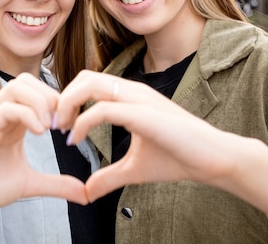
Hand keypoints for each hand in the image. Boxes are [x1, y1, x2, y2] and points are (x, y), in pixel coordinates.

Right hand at [0, 72, 87, 213]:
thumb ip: (57, 184)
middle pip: (27, 81)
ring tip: (49, 127)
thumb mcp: (31, 183)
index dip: (57, 101)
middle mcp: (1, 114)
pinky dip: (27, 115)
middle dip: (50, 96)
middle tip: (61, 124)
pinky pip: (5, 109)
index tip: (69, 125)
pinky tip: (39, 133)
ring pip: (16, 87)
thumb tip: (85, 194)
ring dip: (40, 102)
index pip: (37, 89)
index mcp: (14, 120)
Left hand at [56, 70, 235, 201]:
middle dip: (62, 98)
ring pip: (90, 84)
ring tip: (62, 129)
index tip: (60, 126)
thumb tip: (87, 191)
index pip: (89, 83)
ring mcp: (138, 98)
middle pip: (84, 77)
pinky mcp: (143, 113)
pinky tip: (75, 140)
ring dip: (68, 105)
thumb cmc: (179, 158)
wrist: (212, 159)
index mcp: (130, 97)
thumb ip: (109, 176)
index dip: (69, 100)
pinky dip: (82, 123)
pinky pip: (103, 109)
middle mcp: (132, 91)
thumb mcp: (135, 169)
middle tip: (54, 125)